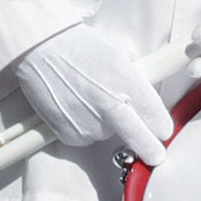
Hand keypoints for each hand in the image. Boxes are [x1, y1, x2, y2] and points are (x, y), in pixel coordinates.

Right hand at [8, 25, 172, 164]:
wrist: (39, 47)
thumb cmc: (79, 46)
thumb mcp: (118, 55)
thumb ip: (134, 82)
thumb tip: (144, 101)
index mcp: (129, 85)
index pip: (160, 122)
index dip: (161, 127)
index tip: (159, 131)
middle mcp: (112, 107)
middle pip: (144, 144)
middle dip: (152, 151)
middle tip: (154, 154)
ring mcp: (89, 123)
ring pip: (108, 136)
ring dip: (105, 126)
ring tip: (87, 100)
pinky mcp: (68, 132)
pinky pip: (84, 137)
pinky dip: (81, 127)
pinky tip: (73, 106)